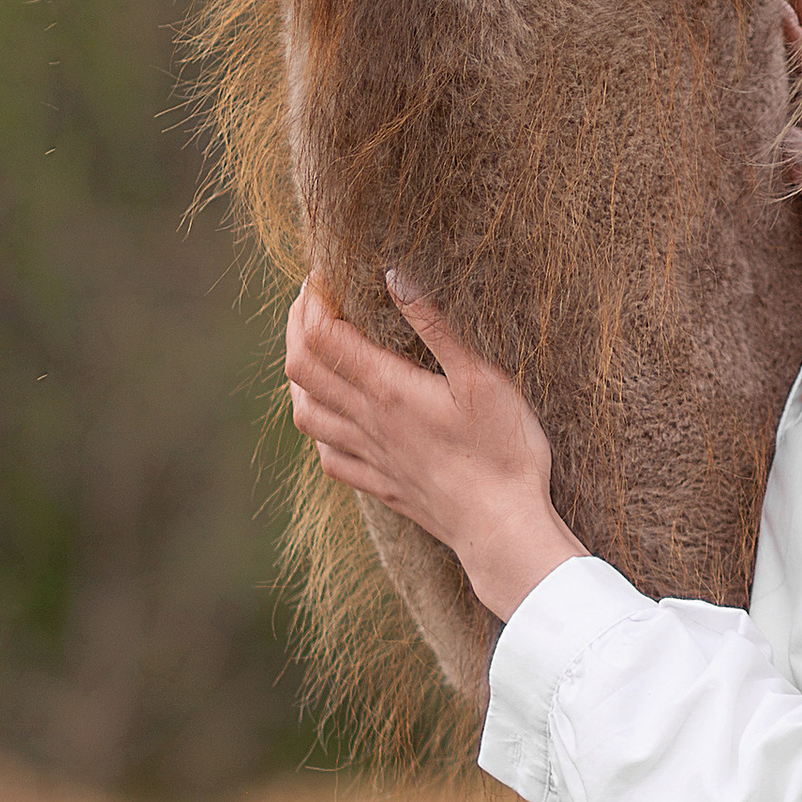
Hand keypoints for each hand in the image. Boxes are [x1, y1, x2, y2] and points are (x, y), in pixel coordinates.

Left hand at [283, 272, 585, 623]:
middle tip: (314, 295)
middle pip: (302, 366)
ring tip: (313, 347)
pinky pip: (328, 454)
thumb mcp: (482, 378)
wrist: (503, 530)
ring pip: (305, 411)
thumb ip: (437, 325)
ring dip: (299, 373)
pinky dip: (318, 426)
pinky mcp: (381, 485)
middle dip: (297, 322)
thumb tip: (395, 275)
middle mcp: (367, 422)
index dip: (313, 296)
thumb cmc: (504, 451)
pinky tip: (332, 417)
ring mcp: (370, 457)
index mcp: (387, 390)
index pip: (322, 333)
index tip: (327, 270)